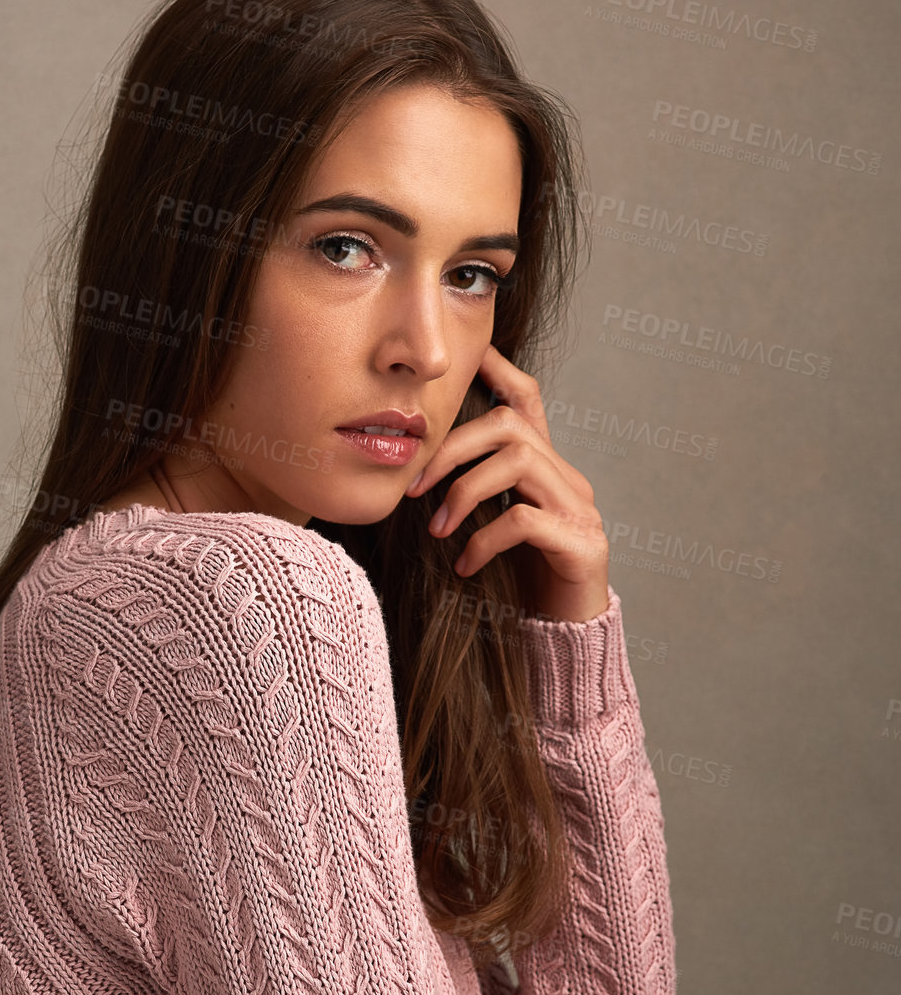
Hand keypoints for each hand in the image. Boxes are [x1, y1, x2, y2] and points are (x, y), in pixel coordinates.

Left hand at [405, 343, 609, 622]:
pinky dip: (485, 539)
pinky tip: (465, 565)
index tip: (466, 356)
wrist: (565, 638)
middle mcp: (569, 480)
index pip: (527, 402)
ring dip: (464, 493)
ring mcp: (580, 510)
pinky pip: (524, 521)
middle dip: (451, 450)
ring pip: (517, 462)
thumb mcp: (491, 529)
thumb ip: (472, 496)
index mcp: (547, 470)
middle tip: (413, 489)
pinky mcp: (582, 545)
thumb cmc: (522, 585)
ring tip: (436, 530)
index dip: (498, 372)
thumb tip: (414, 477)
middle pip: (510, 427)